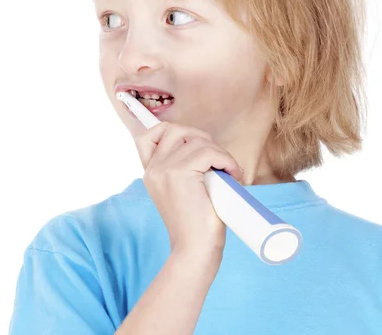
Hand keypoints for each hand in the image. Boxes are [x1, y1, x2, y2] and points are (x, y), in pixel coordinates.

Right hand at [133, 121, 243, 254]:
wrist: (195, 250)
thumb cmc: (196, 224)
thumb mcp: (182, 191)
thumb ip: (182, 169)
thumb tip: (203, 145)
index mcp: (150, 173)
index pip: (148, 135)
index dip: (171, 131)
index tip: (195, 144)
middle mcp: (153, 168)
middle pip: (176, 129)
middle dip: (202, 139)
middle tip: (218, 160)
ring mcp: (164, 169)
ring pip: (198, 141)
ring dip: (220, 152)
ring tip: (228, 171)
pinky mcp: (179, 173)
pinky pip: (209, 152)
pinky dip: (226, 160)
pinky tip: (233, 174)